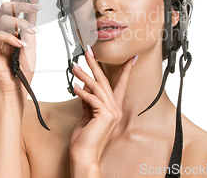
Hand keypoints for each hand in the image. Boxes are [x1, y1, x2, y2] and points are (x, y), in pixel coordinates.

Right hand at [0, 0, 40, 95]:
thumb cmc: (23, 67)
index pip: (12, 4)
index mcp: (10, 26)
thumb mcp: (32, 41)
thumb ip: (31, 21)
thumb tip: (34, 1)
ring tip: (31, 33)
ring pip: (4, 19)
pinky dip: (11, 39)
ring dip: (21, 24)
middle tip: (35, 7)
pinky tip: (20, 46)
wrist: (17, 86)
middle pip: (6, 7)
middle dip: (22, 5)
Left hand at [69, 48, 135, 164]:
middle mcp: (115, 109)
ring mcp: (112, 113)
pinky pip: (92, 99)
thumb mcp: (87, 113)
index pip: (121, 85)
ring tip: (75, 68)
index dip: (126, 71)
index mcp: (114, 108)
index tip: (131, 58)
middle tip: (89, 52)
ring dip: (85, 76)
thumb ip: (89, 99)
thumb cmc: (85, 138)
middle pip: (106, 82)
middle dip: (97, 65)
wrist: (84, 154)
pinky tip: (75, 87)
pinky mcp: (105, 116)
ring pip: (98, 88)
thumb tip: (85, 85)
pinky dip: (83, 92)